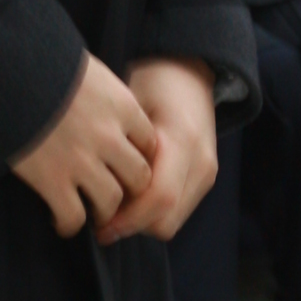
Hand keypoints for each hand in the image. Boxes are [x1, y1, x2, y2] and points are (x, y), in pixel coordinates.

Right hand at [12, 53, 156, 238]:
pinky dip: (69, 224)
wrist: (5, 69)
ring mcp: (82, 160)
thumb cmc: (41, 62)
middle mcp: (109, 136)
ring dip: (104, 212)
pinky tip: (61, 222)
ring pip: (111, 201)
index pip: (149, 143)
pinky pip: (73, 216)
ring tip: (93, 214)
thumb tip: (99, 97)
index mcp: (122, 106)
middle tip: (117, 196)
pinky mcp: (52, 179)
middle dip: (129, 190)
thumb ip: (101, 89)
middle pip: (139, 177)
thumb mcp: (85, 67)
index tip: (126, 164)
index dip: (139, 156)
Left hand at [97, 56, 218, 246]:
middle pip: (165, 220)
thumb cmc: (153, 84)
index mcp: (182, 139)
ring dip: (141, 222)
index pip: (159, 197)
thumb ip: (120, 146)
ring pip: (171, 223)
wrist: (189, 74)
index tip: (98, 225)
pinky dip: (152, 214)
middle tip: (99, 215)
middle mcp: (201, 162)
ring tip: (115, 203)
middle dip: (131, 225)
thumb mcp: (130, 105)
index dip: (127, 219)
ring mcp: (207, 173)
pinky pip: (176, 213)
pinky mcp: (205, 180)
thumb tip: (93, 186)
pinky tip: (132, 196)